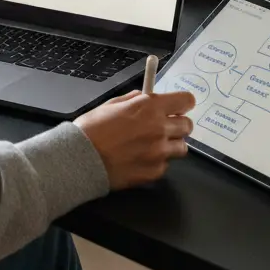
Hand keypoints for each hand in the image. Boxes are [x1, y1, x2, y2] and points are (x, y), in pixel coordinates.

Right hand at [75, 90, 195, 189]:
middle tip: (162, 125)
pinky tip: (140, 158)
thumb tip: (144, 97)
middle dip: (177, 124)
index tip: (177, 106)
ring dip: (170, 144)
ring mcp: (159, 153)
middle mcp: (159, 130)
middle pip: (187, 126)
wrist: (82, 158)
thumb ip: (134, 100)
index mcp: (150, 108)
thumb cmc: (92, 128)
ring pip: (181, 148)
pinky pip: (166, 164)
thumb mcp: (111, 104)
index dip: (182, 103)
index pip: (186, 101)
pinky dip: (157, 161)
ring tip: (151, 144)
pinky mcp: (155, 172)